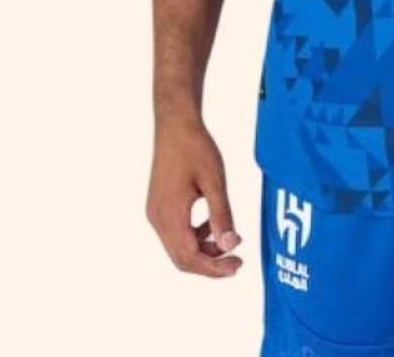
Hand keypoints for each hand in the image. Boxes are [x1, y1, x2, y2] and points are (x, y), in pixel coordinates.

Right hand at [146, 119, 242, 276]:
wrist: (175, 125)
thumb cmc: (195, 147)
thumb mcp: (215, 180)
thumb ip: (221, 214)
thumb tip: (230, 245)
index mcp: (170, 214)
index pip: (189, 257)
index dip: (214, 268)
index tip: (237, 266)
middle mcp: (158, 219)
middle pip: (181, 258)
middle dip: (210, 264)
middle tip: (237, 262)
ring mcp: (156, 213)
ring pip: (178, 247)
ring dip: (204, 249)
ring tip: (231, 239)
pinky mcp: (160, 205)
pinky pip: (176, 232)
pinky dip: (196, 235)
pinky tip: (214, 223)